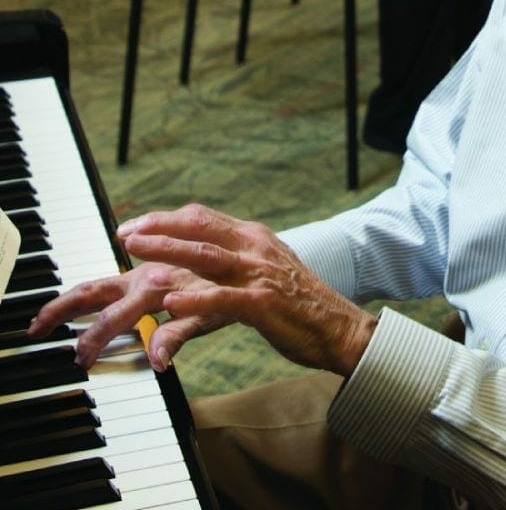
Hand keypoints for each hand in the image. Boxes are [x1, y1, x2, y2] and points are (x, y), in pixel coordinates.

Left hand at [30, 204, 376, 375]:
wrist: (340, 328)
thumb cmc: (302, 305)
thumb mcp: (269, 270)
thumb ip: (239, 260)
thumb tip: (207, 256)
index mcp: (256, 238)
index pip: (205, 218)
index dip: (167, 218)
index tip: (136, 224)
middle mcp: (257, 248)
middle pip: (201, 230)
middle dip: (160, 229)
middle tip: (126, 234)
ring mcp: (261, 274)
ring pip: (208, 256)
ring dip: (169, 252)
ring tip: (138, 254)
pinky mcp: (265, 303)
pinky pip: (224, 298)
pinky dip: (197, 298)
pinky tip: (173, 301)